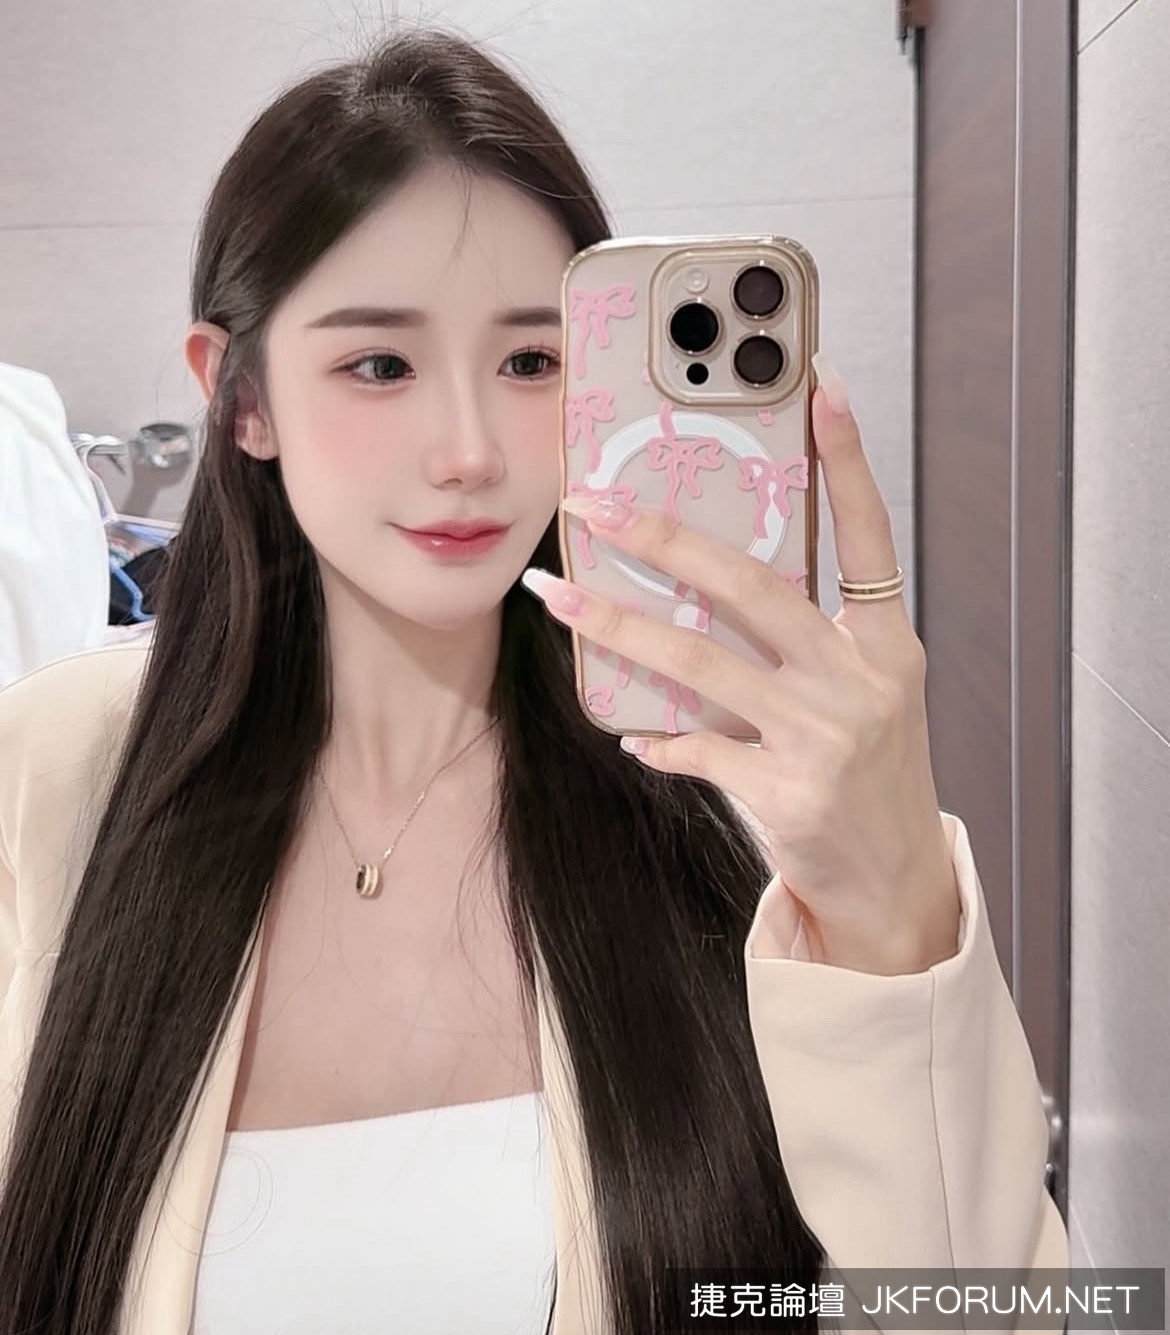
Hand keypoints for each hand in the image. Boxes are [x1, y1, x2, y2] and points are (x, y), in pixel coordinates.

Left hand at [520, 356, 959, 976]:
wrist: (894, 881)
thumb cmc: (871, 775)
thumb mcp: (867, 694)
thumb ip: (811, 639)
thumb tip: (709, 586)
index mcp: (888, 644)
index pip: (869, 533)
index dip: (847, 460)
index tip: (820, 385)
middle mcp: (862, 681)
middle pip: (754, 589)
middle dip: (665, 539)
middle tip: (597, 505)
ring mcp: (826, 738)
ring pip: (703, 664)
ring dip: (619, 627)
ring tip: (559, 598)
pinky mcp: (787, 795)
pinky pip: (698, 749)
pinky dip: (659, 739)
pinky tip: (633, 736)